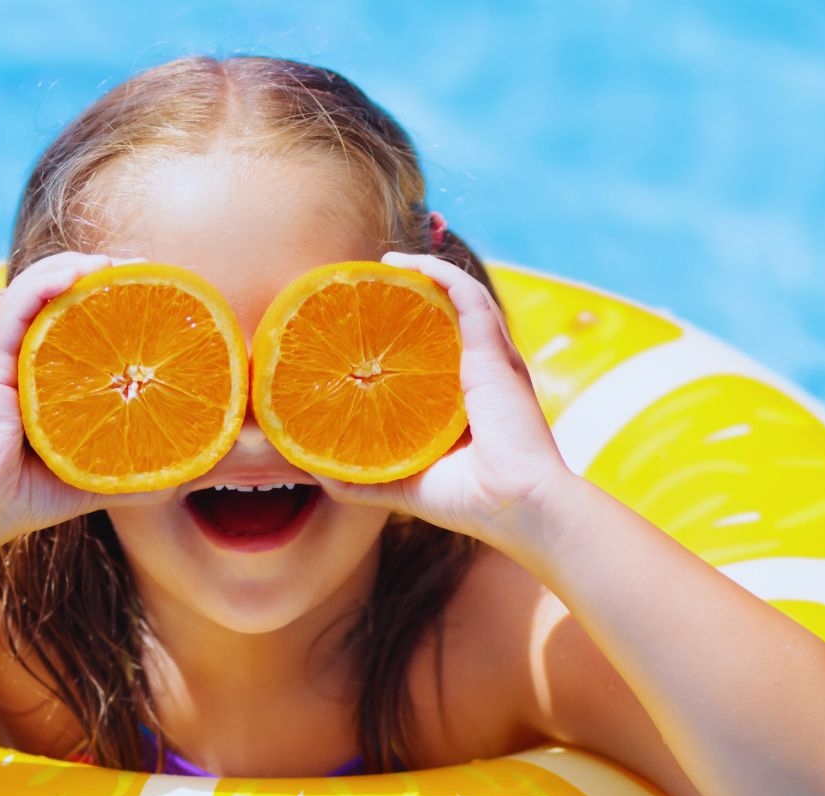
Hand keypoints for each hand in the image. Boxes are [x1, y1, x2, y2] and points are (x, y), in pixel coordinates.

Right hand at [0, 251, 173, 550]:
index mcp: (45, 374)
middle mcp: (23, 353)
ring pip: (40, 285)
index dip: (112, 297)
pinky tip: (81, 273)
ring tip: (120, 262)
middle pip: (62, 293)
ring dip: (81, 265)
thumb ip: (137, 472)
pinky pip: (18, 301)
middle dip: (103, 272)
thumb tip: (187, 475)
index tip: (155, 292)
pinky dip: (48, 280)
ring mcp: (5, 350)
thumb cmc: (29, 495)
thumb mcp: (96, 475)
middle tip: (146, 270)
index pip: (78, 319)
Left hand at [313, 251, 572, 556]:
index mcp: (465, 399)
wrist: (514, 505)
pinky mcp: (494, 354)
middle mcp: (482, 373)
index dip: (407, 331)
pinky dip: (441, 274)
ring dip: (425, 271)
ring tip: (388, 261)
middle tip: (373, 283)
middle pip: (448, 317)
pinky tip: (410, 262)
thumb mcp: (402, 485)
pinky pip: (467, 297)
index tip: (370, 322)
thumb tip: (310, 468)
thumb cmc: (469, 500)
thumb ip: (359, 477)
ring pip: (459, 296)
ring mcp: (491, 360)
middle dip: (415, 292)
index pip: (437, 351)